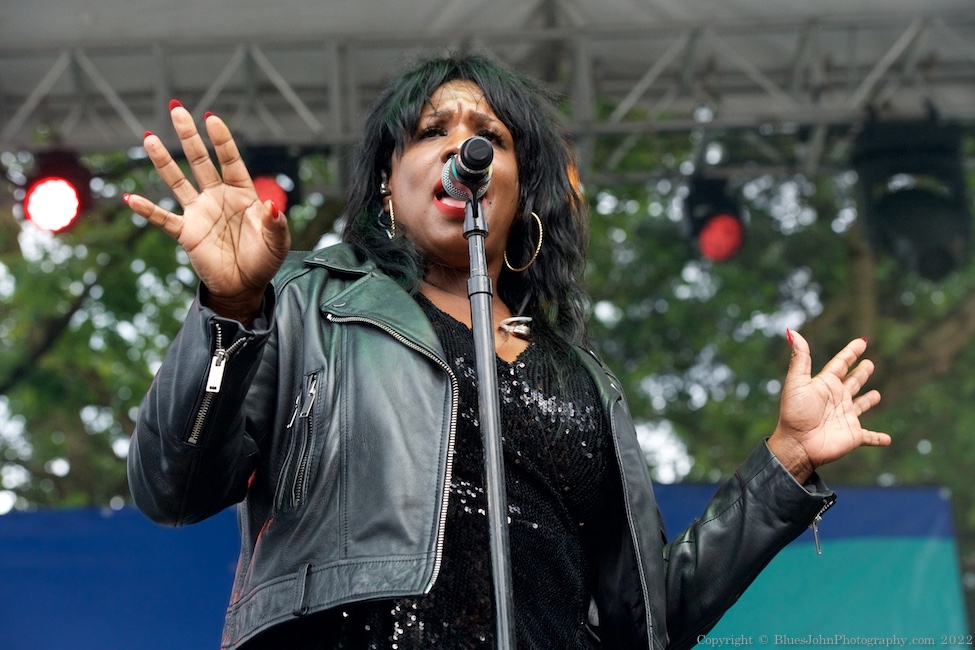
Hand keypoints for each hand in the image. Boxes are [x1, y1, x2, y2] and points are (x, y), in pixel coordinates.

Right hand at [124, 103, 290, 321]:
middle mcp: (218, 197)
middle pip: (200, 161)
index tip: (211, 118)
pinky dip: (148, 210)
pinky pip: (163, 219)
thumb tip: (270, 205)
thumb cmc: (264, 260)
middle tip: (176, 109)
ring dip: (164, 162)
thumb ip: (276, 223)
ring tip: (148, 138)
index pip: (230, 161)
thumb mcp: (278, 242)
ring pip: (178, 182)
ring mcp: (200, 213)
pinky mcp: (187, 233)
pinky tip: (131, 198)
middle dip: (189, 136)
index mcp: (242, 194)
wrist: (245, 286)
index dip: (222, 141)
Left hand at [768, 330, 890, 482]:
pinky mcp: (853, 435)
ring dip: (868, 400)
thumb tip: (792, 332)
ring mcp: (846, 417)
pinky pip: (869, 437)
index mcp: (825, 384)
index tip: (862, 341)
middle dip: (861, 373)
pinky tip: (887, 439)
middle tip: (869, 364)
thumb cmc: (795, 412)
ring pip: (861, 405)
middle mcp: (837, 399)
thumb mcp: (797, 382)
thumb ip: (800, 358)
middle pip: (852, 382)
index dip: (851, 353)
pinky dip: (878, 438)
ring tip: (877, 394)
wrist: (797, 444)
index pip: (841, 364)